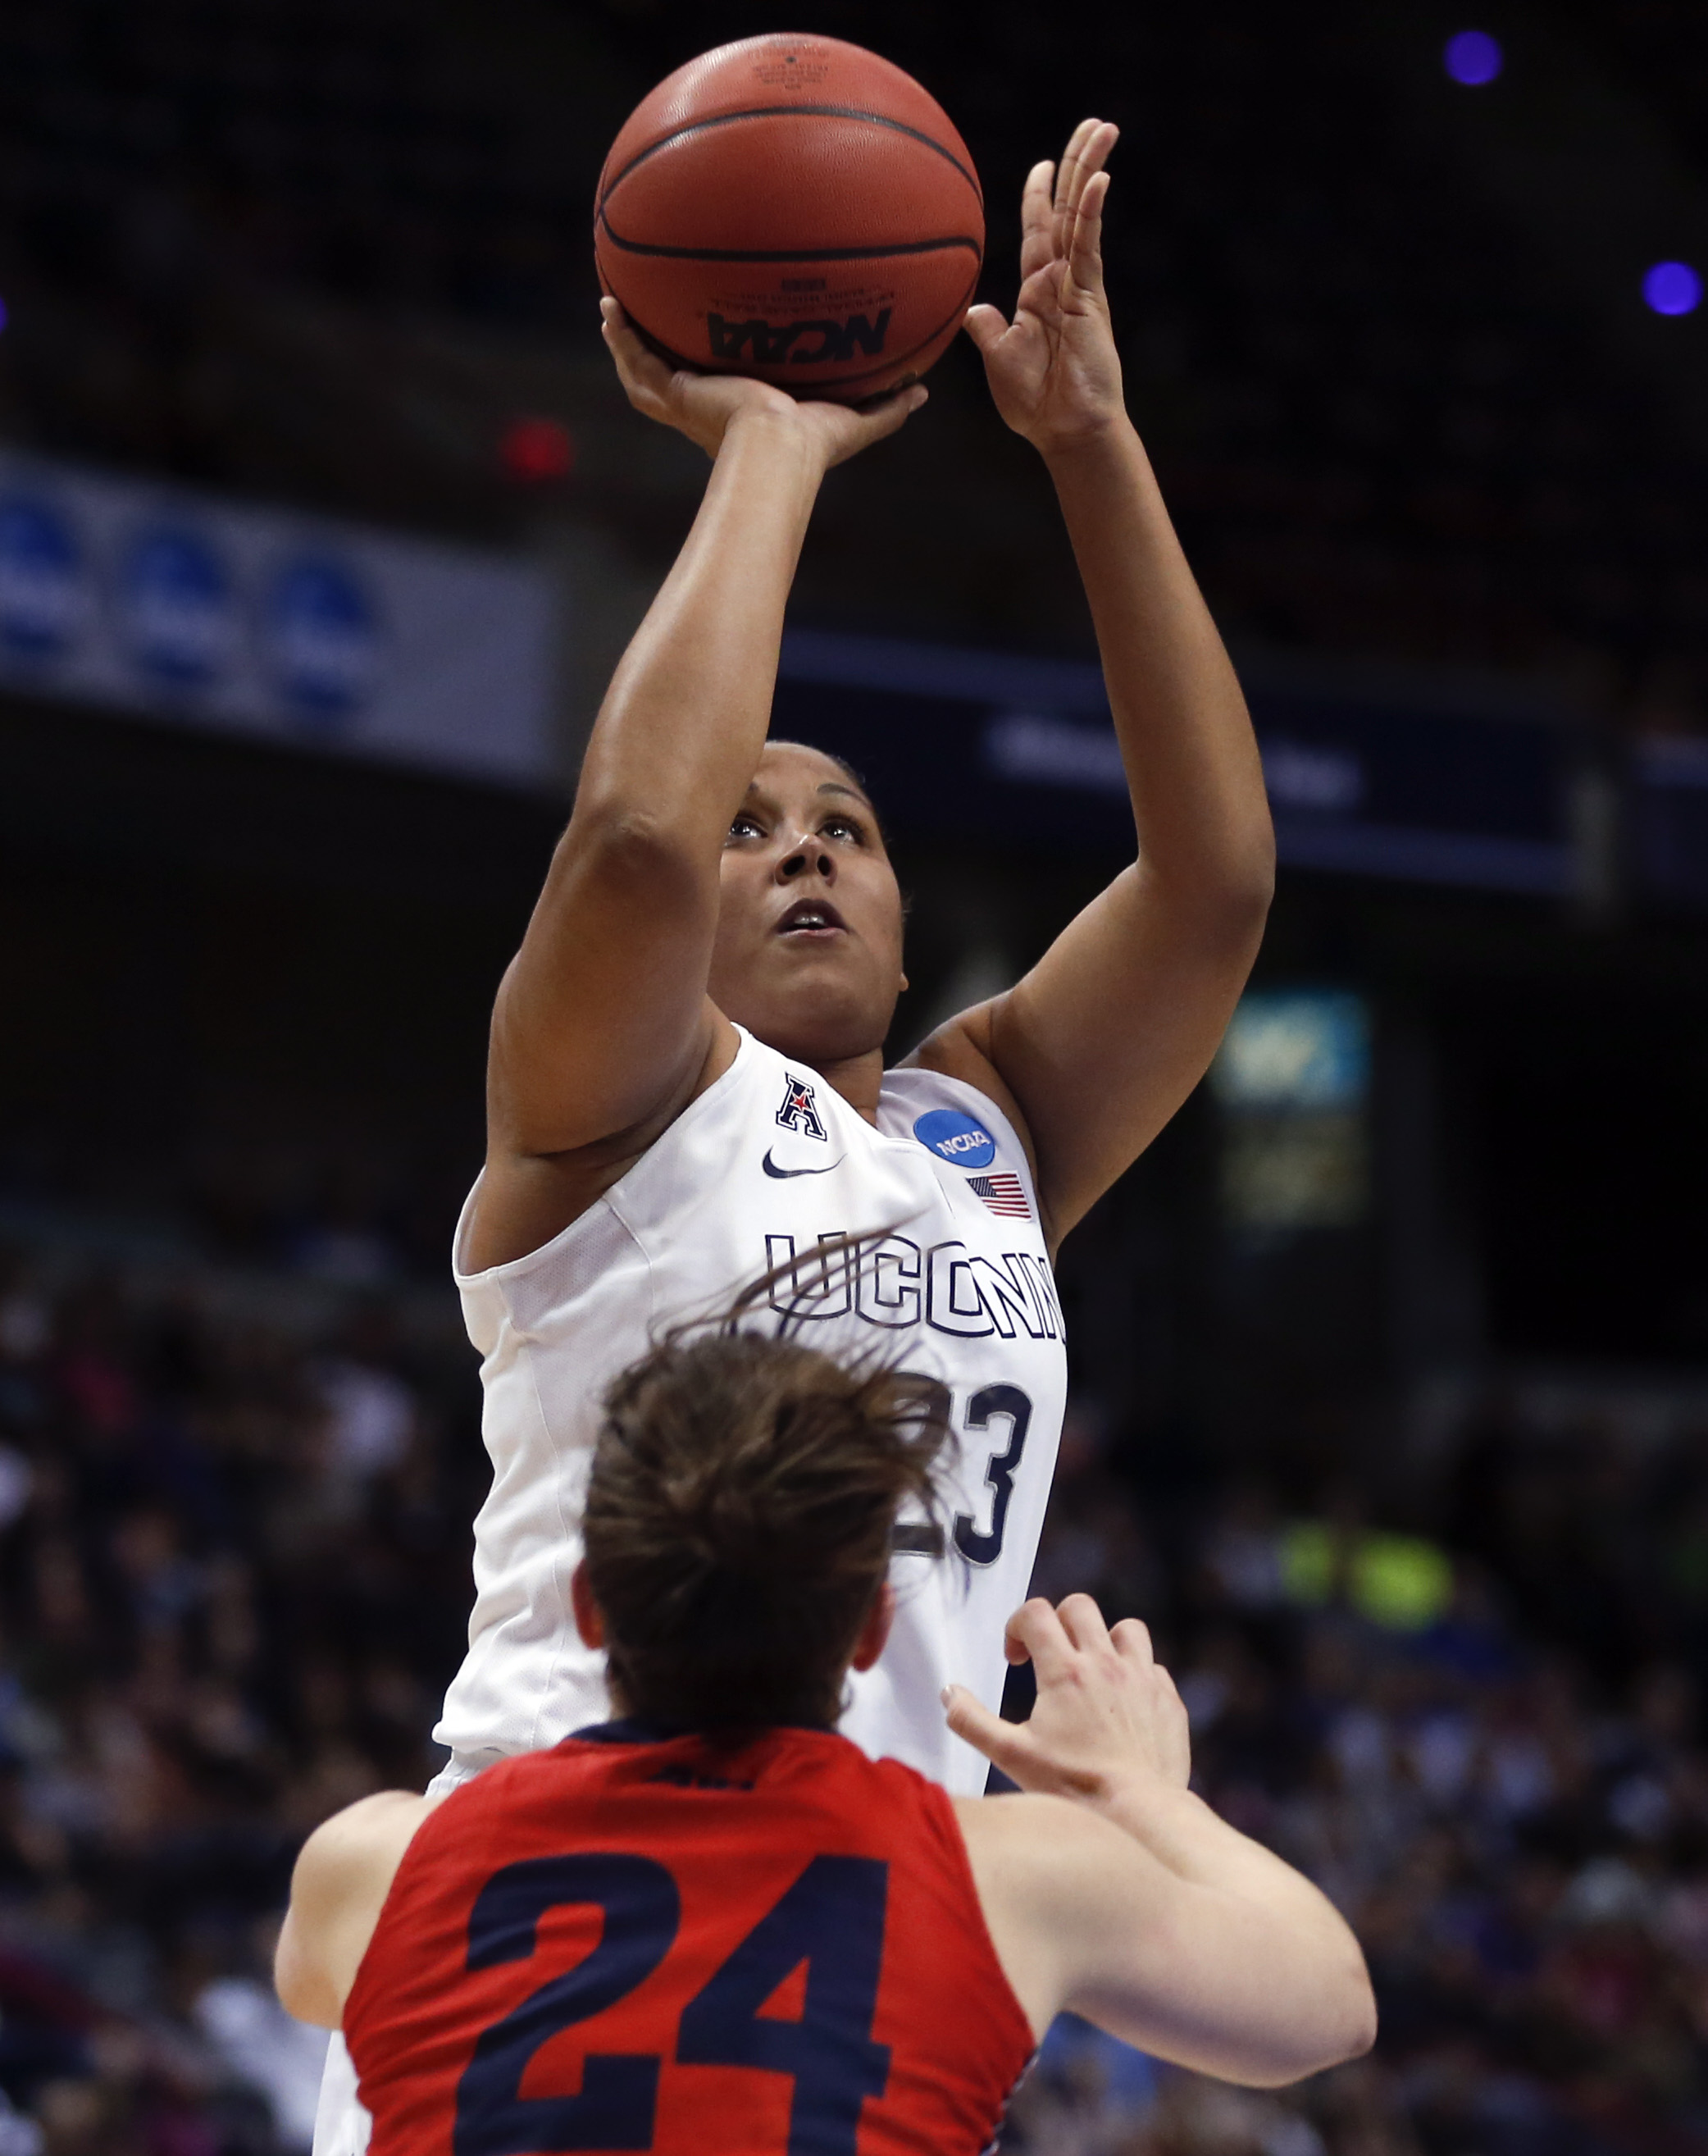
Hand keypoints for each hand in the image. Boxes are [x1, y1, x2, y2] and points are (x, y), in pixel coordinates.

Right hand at [600, 299, 926, 468]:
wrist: (778, 449)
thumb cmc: (812, 447)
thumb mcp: (854, 419)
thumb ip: (887, 406)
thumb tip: (924, 390)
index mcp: (735, 419)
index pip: (715, 395)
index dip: (707, 377)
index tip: (708, 356)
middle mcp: (703, 412)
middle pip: (669, 380)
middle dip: (655, 356)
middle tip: (644, 328)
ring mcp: (682, 404)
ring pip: (642, 370)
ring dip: (626, 344)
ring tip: (610, 312)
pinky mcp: (672, 393)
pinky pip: (638, 359)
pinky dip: (623, 336)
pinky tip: (609, 307)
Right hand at [944, 1594, 1190, 1804]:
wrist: (1139, 1814)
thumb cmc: (1074, 1788)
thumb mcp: (1011, 1756)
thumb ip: (971, 1721)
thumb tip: (950, 1694)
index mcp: (1064, 1672)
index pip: (1036, 1613)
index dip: (1018, 1626)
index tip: (1017, 1660)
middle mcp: (1106, 1664)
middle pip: (1079, 1607)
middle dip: (1058, 1623)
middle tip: (1049, 1658)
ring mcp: (1142, 1679)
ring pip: (1126, 1629)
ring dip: (1105, 1640)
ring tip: (1092, 1671)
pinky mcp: (1168, 1699)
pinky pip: (1153, 1667)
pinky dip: (1136, 1675)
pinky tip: (1123, 1703)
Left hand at [963, 119, 1124, 455]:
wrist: (1064, 430)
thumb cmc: (1034, 402)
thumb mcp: (1000, 359)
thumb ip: (989, 330)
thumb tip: (974, 309)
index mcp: (1036, 290)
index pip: (1037, 230)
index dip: (1039, 196)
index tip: (1044, 165)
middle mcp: (1059, 279)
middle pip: (1067, 208)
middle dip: (1077, 165)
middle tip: (1091, 125)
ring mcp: (1077, 285)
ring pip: (1082, 215)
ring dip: (1091, 171)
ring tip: (1104, 130)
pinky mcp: (1090, 297)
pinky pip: (1090, 247)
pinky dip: (1093, 213)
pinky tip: (1099, 182)